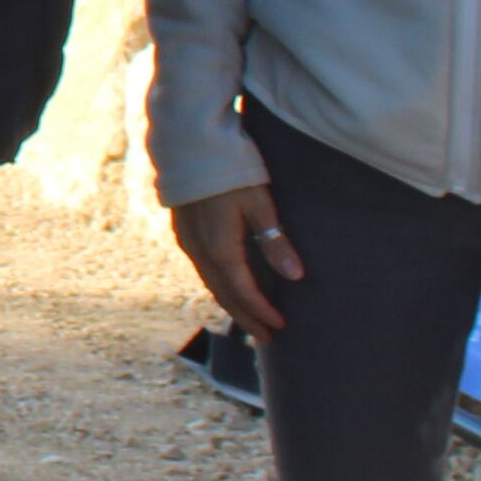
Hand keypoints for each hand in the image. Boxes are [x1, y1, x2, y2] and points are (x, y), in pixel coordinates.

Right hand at [172, 182, 303, 338]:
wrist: (188, 144)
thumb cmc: (230, 169)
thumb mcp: (259, 202)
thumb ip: (275, 240)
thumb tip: (296, 277)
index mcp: (219, 248)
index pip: (242, 292)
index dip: (261, 312)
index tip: (281, 326)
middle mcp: (198, 251)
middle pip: (223, 295)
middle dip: (245, 317)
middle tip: (266, 337)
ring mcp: (187, 241)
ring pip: (210, 283)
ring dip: (231, 303)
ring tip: (250, 317)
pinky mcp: (183, 231)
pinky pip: (202, 269)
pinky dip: (219, 284)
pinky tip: (229, 284)